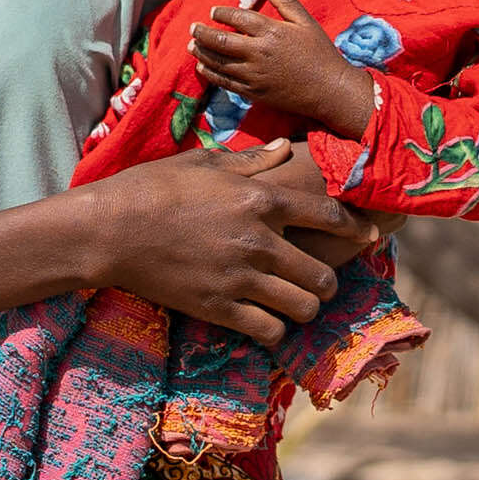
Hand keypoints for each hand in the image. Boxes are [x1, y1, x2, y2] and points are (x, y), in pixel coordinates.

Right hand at [71, 141, 371, 339]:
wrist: (109, 230)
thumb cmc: (152, 188)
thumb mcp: (203, 162)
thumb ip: (251, 161)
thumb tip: (286, 149)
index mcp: (260, 198)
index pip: (329, 215)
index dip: (356, 228)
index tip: (370, 236)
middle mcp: (259, 239)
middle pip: (323, 274)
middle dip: (327, 282)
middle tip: (316, 282)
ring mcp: (240, 277)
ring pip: (303, 307)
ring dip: (303, 308)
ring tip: (293, 305)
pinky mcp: (218, 307)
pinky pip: (269, 330)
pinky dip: (272, 330)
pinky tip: (264, 322)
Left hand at [188, 0, 381, 132]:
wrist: (329, 90)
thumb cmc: (320, 53)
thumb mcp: (306, 22)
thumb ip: (285, 1)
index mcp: (271, 32)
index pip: (237, 19)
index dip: (221, 14)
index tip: (213, 12)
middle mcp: (258, 53)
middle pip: (221, 41)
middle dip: (202, 33)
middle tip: (192, 28)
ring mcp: (254, 74)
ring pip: (218, 62)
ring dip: (202, 53)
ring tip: (192, 46)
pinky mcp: (253, 92)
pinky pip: (225, 82)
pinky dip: (211, 73)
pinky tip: (202, 67)